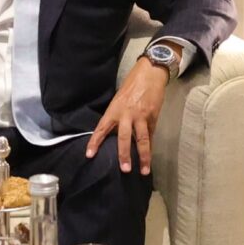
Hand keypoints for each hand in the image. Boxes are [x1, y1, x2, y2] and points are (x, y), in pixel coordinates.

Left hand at [88, 59, 167, 174]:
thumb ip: (117, 117)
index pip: (102, 128)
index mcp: (114, 110)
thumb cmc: (131, 86)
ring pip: (142, 140)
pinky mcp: (153, 117)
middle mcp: (127, 114)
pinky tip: (149, 157)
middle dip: (124, 154)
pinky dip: (150, 147)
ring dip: (143, 156)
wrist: (150, 74)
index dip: (95, 142)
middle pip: (124, 137)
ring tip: (143, 170)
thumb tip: (115, 134)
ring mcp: (141, 116)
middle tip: (124, 169)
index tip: (89, 155)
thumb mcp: (119, 100)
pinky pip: (151, 135)